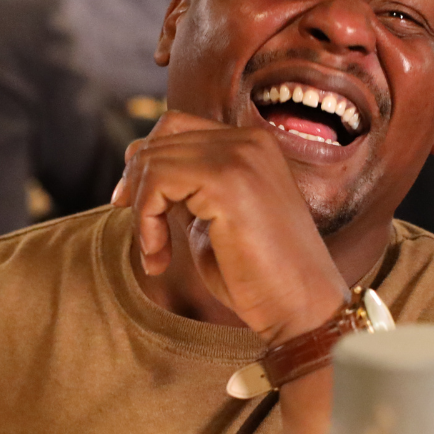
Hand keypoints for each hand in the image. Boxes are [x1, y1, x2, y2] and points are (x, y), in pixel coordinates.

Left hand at [111, 111, 347, 343]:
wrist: (299, 308)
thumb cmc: (256, 274)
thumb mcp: (210, 217)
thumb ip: (183, 187)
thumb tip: (134, 157)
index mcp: (251, 144)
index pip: (174, 125)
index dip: (143, 164)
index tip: (134, 208)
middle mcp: (249, 140)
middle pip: (159, 140)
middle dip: (137, 190)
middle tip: (146, 240)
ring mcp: (240, 156)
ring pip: (152, 161)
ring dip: (141, 214)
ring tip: (156, 255)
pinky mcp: (227, 182)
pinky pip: (157, 183)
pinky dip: (146, 223)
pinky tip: (159, 259)